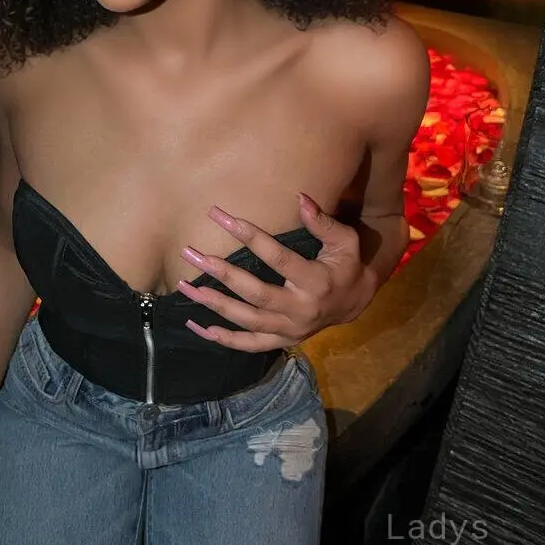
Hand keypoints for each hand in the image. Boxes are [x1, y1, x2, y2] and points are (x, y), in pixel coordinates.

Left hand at [178, 192, 377, 350]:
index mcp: (316, 281)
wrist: (356, 302)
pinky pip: (250, 345)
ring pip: (247, 321)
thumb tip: (300, 198)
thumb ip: (323, 222)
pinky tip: (199, 327)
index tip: (221, 217)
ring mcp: (291, 330)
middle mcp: (301, 309)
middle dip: (222, 274)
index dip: (249, 236)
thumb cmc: (347, 264)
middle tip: (193, 255)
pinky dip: (224, 339)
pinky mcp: (283, 341)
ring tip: (187, 287)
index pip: (277, 257)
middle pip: (255, 294)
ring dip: (215, 305)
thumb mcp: (345, 240)